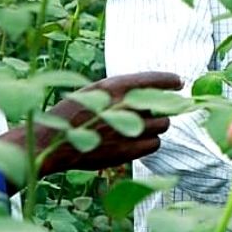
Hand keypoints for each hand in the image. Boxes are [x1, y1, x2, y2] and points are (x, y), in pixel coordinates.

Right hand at [0, 71, 180, 179]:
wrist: (53, 143)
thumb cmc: (73, 114)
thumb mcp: (94, 91)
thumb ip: (121, 91)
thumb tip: (150, 91)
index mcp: (114, 87)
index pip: (153, 80)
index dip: (169, 80)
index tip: (179, 82)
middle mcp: (124, 107)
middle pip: (163, 105)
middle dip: (163, 107)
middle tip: (158, 109)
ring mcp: (127, 130)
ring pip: (162, 125)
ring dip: (157, 125)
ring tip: (140, 126)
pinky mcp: (128, 151)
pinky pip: (155, 144)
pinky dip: (150, 142)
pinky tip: (136, 140)